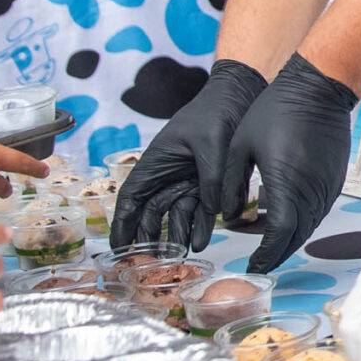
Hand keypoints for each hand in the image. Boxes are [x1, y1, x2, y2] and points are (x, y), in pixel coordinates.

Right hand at [110, 59, 267, 251]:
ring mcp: (186, 179)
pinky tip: (201, 242)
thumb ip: (211, 180)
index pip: (131, 199)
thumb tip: (215, 212)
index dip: (122, 226)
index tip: (118, 250)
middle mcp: (166, 174)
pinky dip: (199, 225)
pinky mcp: (207, 182)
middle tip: (150, 264)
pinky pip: (199, 208)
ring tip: (179, 257)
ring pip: (175, 215)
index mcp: (155, 162)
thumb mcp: (211, 145)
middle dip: (148, 240)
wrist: (242, 96)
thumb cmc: (217, 112)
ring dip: (176, 236)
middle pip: (150, 214)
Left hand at [217, 54, 358, 273]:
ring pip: (311, 227)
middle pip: (297, 237)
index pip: (279, 235)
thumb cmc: (275, 111)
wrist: (318, 89)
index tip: (252, 266)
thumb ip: (232, 184)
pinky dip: (303, 224)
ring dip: (292, 240)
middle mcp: (312, 191)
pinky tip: (288, 223)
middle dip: (278, 254)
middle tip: (260, 264)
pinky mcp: (335, 180)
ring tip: (271, 248)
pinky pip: (319, 212)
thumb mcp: (240, 145)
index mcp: (287, 184)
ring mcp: (328, 187)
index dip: (266, 255)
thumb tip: (229, 217)